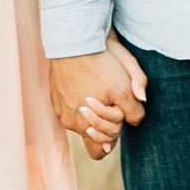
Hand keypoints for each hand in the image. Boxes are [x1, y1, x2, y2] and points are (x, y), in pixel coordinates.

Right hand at [51, 34, 147, 160]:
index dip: (115, 131)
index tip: (119, 115)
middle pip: (92, 136)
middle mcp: (71, 123)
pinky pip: (71, 108)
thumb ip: (134, 109)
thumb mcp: (125, 85)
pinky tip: (86, 83)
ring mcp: (61, 111)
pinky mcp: (55, 98)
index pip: (103, 148)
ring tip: (97, 89)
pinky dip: (80, 100)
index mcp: (88, 126)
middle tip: (111, 100)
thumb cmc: (101, 64)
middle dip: (105, 122)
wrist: (74, 41)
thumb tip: (134, 121)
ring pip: (82, 121)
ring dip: (92, 112)